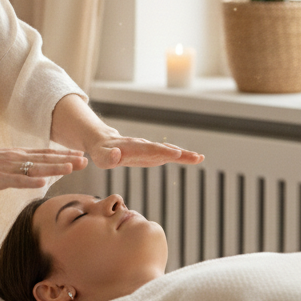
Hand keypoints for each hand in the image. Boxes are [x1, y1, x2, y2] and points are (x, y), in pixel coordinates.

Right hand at [0, 146, 87, 190]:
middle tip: (85, 160)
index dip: (63, 154)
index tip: (80, 154)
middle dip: (66, 159)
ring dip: (53, 167)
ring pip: (35, 168)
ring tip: (70, 167)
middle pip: (45, 159)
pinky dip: (29, 181)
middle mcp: (16, 157)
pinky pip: (16, 180)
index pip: (45, 153)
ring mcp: (8, 167)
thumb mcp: (2, 161)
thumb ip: (18, 164)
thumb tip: (32, 171)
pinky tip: (42, 183)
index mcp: (18, 154)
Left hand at [87, 134, 203, 169]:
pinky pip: (169, 154)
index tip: (175, 154)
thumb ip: (108, 157)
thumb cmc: (101, 152)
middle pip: (163, 149)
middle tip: (196, 157)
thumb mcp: (100, 157)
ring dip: (184, 154)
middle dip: (179, 153)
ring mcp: (150, 149)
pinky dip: (181, 156)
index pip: (148, 149)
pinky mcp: (153, 153)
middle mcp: (144, 145)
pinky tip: (194, 158)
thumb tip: (117, 154)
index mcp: (132, 147)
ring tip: (200, 158)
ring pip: (169, 150)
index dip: (161, 152)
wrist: (104, 142)